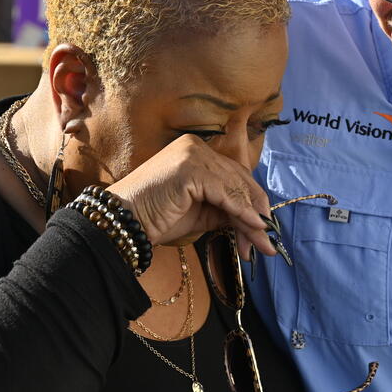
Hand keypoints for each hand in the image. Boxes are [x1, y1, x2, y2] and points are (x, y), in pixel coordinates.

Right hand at [107, 136, 277, 259]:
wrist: (123, 222)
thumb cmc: (155, 218)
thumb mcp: (200, 213)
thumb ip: (225, 209)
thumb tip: (256, 220)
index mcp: (197, 152)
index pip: (235, 176)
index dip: (252, 204)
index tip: (263, 231)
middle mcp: (196, 147)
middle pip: (240, 181)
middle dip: (257, 215)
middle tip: (268, 242)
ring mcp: (193, 154)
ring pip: (236, 189)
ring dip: (253, 219)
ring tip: (263, 244)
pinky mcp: (191, 168)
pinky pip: (226, 193)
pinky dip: (242, 213)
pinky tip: (253, 229)